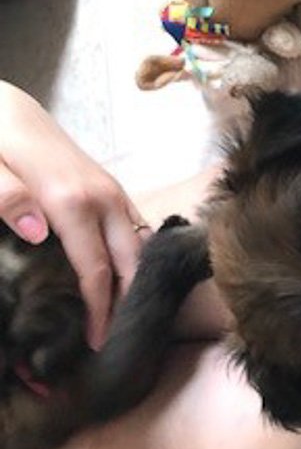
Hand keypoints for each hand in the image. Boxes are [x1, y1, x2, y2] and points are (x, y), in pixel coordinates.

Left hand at [0, 82, 147, 347]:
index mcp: (72, 200)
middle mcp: (103, 198)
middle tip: (112, 340)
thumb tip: (38, 234)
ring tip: (119, 315)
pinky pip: (136, 230)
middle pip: (130, 263)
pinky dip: (133, 259)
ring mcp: (112, 192)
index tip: (96, 342)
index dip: (100, 309)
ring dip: (134, 283)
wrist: (6, 106)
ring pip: (139, 247)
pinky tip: (121, 277)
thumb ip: (5, 196)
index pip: (96, 268)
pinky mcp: (112, 189)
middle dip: (126, 303)